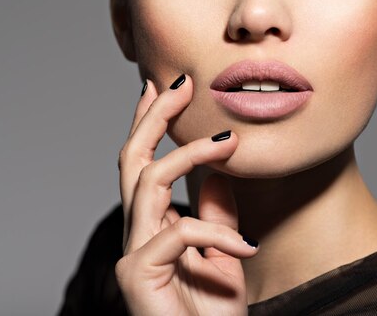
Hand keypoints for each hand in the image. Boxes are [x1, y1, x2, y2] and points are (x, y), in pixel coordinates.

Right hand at [115, 74, 258, 314]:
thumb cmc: (212, 315)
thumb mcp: (224, 253)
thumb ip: (216, 213)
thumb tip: (221, 173)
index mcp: (153, 224)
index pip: (145, 163)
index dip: (151, 124)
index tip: (165, 87)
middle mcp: (136, 233)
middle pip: (131, 160)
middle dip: (153, 118)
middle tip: (179, 83)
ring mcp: (132, 253)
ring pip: (147, 181)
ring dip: (190, 155)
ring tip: (229, 142)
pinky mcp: (135, 276)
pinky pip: (175, 233)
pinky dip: (214, 233)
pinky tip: (244, 246)